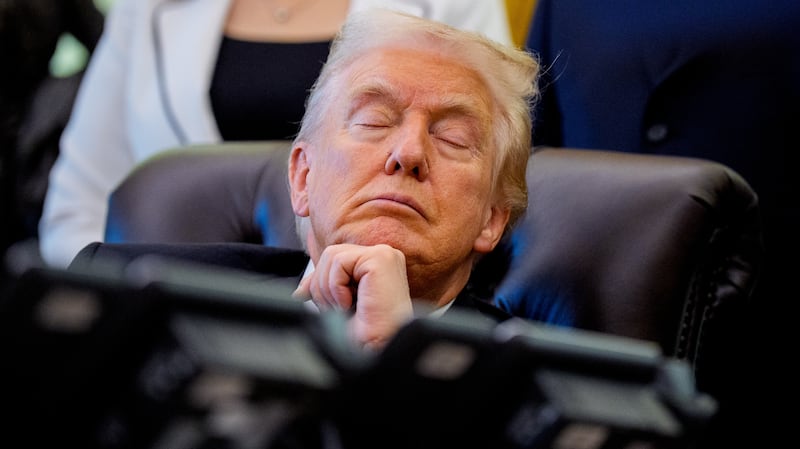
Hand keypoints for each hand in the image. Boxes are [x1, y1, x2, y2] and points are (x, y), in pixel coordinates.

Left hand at [294, 243, 413, 348]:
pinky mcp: (380, 259)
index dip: (318, 279)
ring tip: (344, 307)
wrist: (382, 349)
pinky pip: (340, 261)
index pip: (336, 258)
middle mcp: (383, 256)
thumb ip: (323, 290)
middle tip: (336, 309)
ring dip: (329, 288)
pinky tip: (350, 303)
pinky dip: (337, 286)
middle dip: (322, 285)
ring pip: (333, 256)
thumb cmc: (369, 335)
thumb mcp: (338, 307)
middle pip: (331, 254)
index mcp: (376, 265)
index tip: (306, 297)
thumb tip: (300, 291)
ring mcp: (384, 255)